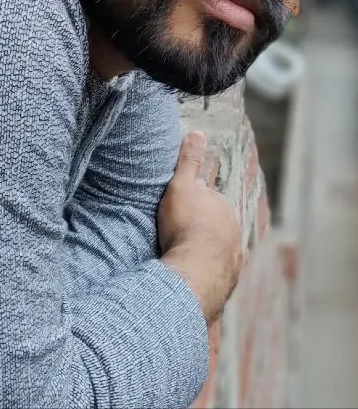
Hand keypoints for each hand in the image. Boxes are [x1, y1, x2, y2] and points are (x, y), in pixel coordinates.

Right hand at [159, 131, 241, 322]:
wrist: (194, 272)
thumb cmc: (186, 225)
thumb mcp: (182, 186)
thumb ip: (190, 160)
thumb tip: (198, 132)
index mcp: (224, 208)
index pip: (210, 201)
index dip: (194, 204)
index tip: (180, 211)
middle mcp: (235, 231)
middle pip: (217, 226)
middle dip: (203, 229)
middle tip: (180, 235)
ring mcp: (233, 258)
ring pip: (220, 251)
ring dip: (207, 252)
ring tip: (185, 257)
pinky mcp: (228, 282)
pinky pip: (218, 274)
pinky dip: (210, 273)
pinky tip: (196, 277)